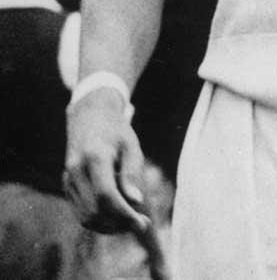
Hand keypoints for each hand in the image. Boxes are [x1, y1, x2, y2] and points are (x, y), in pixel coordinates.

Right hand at [64, 88, 149, 233]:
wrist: (89, 118)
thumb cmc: (116, 131)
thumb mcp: (131, 146)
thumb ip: (132, 173)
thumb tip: (136, 201)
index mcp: (94, 158)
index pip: (106, 196)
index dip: (124, 214)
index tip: (142, 223)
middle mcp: (76, 171)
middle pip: (94, 211)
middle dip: (118, 223)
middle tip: (141, 223)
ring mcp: (68, 180)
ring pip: (85, 216)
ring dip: (108, 226)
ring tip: (131, 222)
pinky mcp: (67, 186)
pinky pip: (80, 212)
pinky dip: (99, 220)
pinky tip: (117, 217)